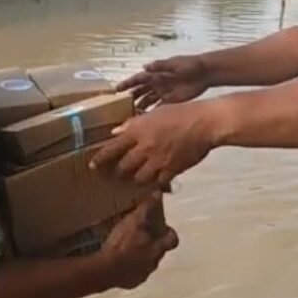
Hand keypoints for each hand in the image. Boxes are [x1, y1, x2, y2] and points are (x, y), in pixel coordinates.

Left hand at [90, 103, 213, 186]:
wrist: (204, 123)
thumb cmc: (180, 113)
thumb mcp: (154, 113)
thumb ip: (134, 124)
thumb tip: (116, 131)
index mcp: (137, 131)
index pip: (112, 148)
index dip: (100, 159)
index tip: (93, 165)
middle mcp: (144, 148)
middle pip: (123, 167)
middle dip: (118, 172)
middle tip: (117, 174)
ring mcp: (157, 161)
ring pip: (138, 178)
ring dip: (135, 179)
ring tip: (136, 178)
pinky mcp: (171, 171)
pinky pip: (157, 183)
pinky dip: (154, 183)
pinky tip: (155, 181)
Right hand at [100, 195, 178, 289]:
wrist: (106, 270)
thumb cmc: (122, 244)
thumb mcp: (134, 222)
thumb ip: (147, 208)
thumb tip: (159, 193)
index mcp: (158, 248)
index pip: (172, 240)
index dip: (170, 233)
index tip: (164, 227)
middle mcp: (154, 263)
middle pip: (159, 252)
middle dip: (153, 244)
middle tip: (143, 234)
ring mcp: (142, 275)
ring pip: (146, 264)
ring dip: (141, 256)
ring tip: (128, 247)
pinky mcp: (131, 283)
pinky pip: (134, 274)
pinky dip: (130, 268)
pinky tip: (119, 261)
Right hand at [117, 55, 208, 110]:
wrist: (205, 73)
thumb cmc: (189, 65)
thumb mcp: (174, 64)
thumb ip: (160, 66)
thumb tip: (145, 66)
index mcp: (156, 73)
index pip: (138, 79)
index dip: (127, 84)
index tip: (117, 90)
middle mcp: (157, 83)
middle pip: (140, 92)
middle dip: (131, 98)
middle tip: (122, 107)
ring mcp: (164, 92)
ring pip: (148, 101)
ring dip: (140, 107)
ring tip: (132, 116)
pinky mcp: (172, 100)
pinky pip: (158, 107)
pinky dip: (152, 113)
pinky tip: (146, 121)